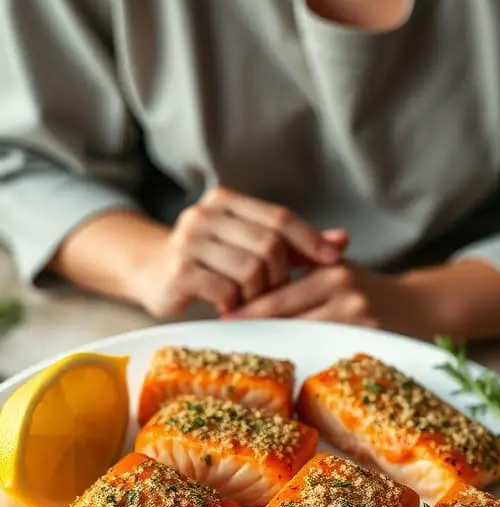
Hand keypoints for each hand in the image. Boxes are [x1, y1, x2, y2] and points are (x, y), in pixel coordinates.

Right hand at [132, 188, 346, 317]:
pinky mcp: (180, 271)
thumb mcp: (249, 245)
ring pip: (251, 270)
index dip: (310, 239)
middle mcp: (205, 214)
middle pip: (269, 245)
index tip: (334, 260)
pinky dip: (236, 304)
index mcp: (226, 200)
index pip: (279, 217)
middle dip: (280, 275)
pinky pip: (227, 291)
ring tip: (248, 300)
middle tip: (274, 292)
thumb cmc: (209, 261)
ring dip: (257, 293)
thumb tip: (343, 240)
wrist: (150, 272)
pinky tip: (228, 306)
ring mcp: (190, 241)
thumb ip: (293, 244)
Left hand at [229, 260, 499, 341]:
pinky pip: (324, 348)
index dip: (249, 303)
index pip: (280, 287)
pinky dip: (302, 353)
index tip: (223, 311)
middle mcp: (343, 289)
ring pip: (300, 331)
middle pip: (284, 310)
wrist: (425, 308)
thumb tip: (254, 264)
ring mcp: (356, 316)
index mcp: (333, 268)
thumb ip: (304, 265)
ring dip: (272, 340)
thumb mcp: (341, 267)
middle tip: (222, 329)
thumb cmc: (374, 289)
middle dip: (253, 321)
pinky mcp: (367, 339)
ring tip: (244, 348)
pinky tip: (284, 360)